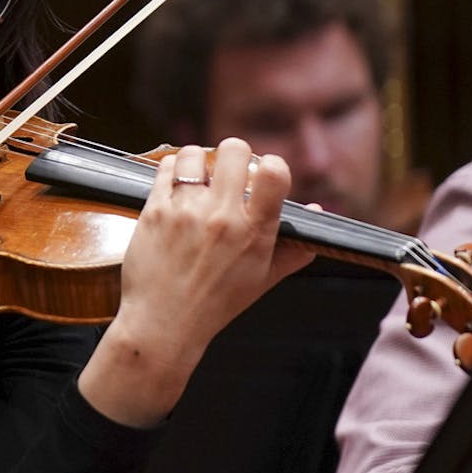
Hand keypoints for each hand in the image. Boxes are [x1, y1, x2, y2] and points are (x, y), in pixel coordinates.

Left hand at [79, 138, 313, 426]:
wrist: (164, 322)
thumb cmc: (215, 303)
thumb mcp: (264, 279)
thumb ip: (294, 246)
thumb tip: (317, 210)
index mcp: (253, 233)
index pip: (274, 174)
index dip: (272, 163)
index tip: (263, 172)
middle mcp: (221, 217)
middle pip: (233, 150)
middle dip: (234, 154)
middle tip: (229, 171)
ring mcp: (185, 211)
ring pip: (194, 154)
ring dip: (199, 160)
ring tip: (199, 178)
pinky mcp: (154, 211)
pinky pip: (166, 168)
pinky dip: (174, 169)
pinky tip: (177, 183)